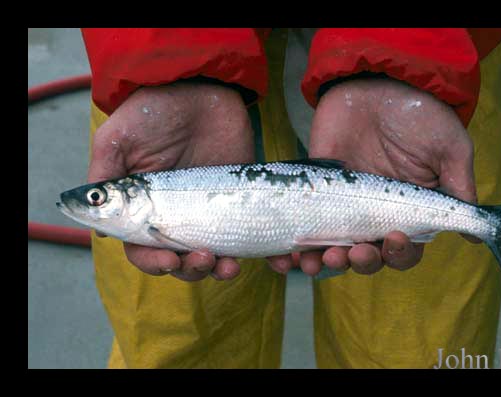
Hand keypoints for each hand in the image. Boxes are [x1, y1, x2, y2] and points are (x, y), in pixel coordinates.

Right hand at [88, 82, 253, 281]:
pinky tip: (263, 259)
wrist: (202, 87)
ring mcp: (209, 211)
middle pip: (179, 260)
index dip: (153, 262)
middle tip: (203, 259)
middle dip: (190, 269)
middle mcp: (176, 215)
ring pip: (212, 256)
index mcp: (143, 207)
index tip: (168, 260)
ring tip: (228, 266)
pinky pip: (247, 235)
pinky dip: (255, 254)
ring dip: (218, 270)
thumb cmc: (154, 111)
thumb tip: (100, 231)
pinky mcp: (238, 202)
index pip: (143, 248)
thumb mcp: (118, 139)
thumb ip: (106, 178)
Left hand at [268, 78, 478, 276]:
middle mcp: (375, 211)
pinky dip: (298, 243)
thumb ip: (458, 190)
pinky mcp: (316, 187)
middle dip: (361, 262)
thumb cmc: (420, 113)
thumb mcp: (449, 149)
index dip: (399, 255)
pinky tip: (292, 254)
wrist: (378, 79)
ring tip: (321, 261)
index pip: (405, 249)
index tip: (392, 239)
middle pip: (368, 254)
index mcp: (407, 209)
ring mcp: (343, 201)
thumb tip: (475, 235)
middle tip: (355, 253)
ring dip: (328, 261)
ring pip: (335, 245)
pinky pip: (305, 221)